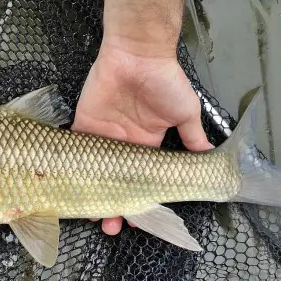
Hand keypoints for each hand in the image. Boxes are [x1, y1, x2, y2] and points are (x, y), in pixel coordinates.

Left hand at [72, 43, 213, 235]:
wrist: (138, 54)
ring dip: (91, 193)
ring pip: (92, 173)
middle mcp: (122, 146)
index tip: (134, 221)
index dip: (137, 200)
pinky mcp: (82, 125)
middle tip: (110, 226)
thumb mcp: (186, 112)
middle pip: (113, 182)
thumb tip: (210, 159)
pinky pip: (74, 150)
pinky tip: (70, 187)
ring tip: (90, 215)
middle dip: (112, 204)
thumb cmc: (164, 81)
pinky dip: (71, 168)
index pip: (140, 181)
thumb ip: (194, 137)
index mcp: (147, 146)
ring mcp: (101, 136)